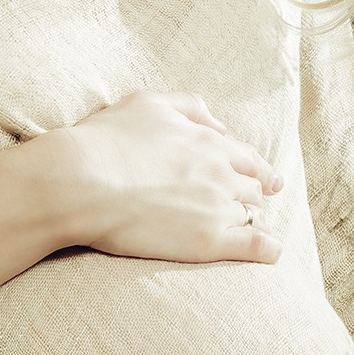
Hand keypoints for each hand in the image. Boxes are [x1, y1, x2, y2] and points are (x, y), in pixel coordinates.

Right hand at [52, 90, 282, 263]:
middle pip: (253, 187)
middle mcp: (221, 172)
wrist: (81, 180)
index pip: (246, 157)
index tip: (264, 178)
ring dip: (251, 217)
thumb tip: (219, 125)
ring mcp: (217, 206)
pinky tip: (272, 251)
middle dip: (253, 193)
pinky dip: (268, 248)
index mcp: (208, 141)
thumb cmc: (106, 140)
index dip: (255, 168)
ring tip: (247, 226)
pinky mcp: (209, 240)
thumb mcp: (150, 103)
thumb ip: (190, 107)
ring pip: (252, 214)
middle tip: (252, 202)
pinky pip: (255, 245)